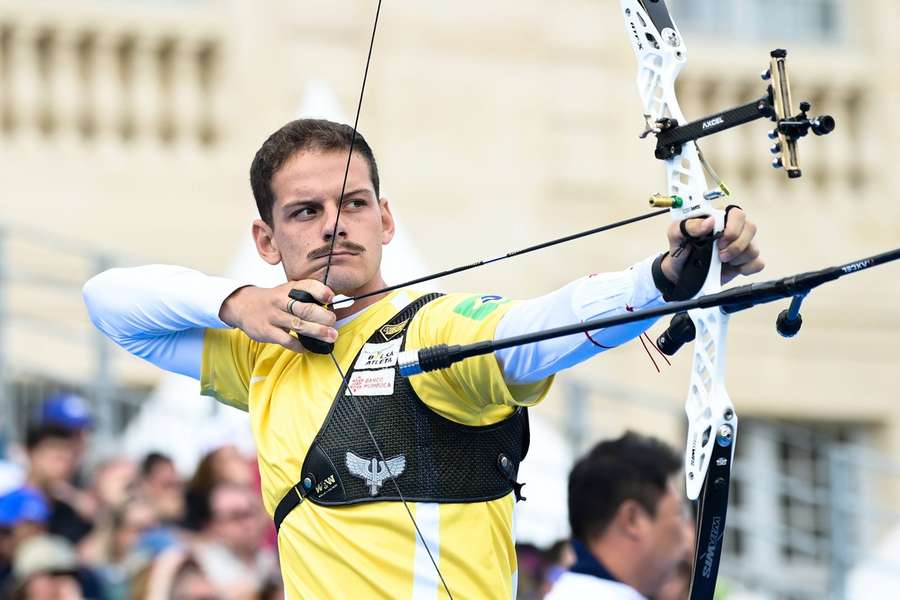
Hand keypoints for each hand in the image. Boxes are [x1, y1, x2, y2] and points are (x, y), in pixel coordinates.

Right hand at [219, 280, 336, 351]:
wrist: (243, 305)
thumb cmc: (272, 300)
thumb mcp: (287, 291)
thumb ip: (306, 296)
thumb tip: (331, 304)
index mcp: (289, 289)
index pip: (307, 286)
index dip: (321, 291)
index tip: (331, 298)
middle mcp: (281, 301)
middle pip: (305, 308)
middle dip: (323, 317)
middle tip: (333, 322)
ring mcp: (273, 316)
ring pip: (298, 325)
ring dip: (317, 332)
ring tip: (330, 337)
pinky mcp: (267, 331)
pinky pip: (287, 341)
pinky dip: (300, 346)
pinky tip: (308, 347)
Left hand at [660, 208, 763, 284]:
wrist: (680, 271)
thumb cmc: (681, 247)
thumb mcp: (676, 233)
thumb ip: (690, 225)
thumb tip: (709, 222)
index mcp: (719, 217)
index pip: (737, 213)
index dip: (732, 227)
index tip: (720, 240)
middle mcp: (734, 228)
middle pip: (751, 228)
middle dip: (736, 245)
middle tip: (720, 255)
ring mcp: (742, 245)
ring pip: (754, 248)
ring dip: (737, 258)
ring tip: (721, 261)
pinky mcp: (745, 262)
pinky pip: (758, 263)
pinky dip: (747, 268)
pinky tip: (733, 268)